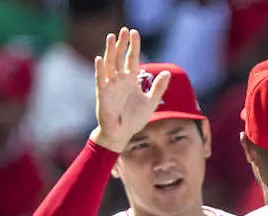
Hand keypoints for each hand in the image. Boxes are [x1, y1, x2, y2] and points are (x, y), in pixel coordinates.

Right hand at [90, 27, 169, 152]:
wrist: (121, 134)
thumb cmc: (134, 119)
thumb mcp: (150, 102)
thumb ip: (158, 88)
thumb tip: (167, 73)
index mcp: (131, 80)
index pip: (132, 58)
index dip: (133, 46)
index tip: (135, 32)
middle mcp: (120, 80)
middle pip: (120, 57)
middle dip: (122, 44)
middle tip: (123, 30)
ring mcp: (110, 86)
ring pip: (110, 64)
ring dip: (110, 51)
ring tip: (111, 37)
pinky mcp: (103, 94)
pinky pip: (100, 80)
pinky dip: (99, 70)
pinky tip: (99, 59)